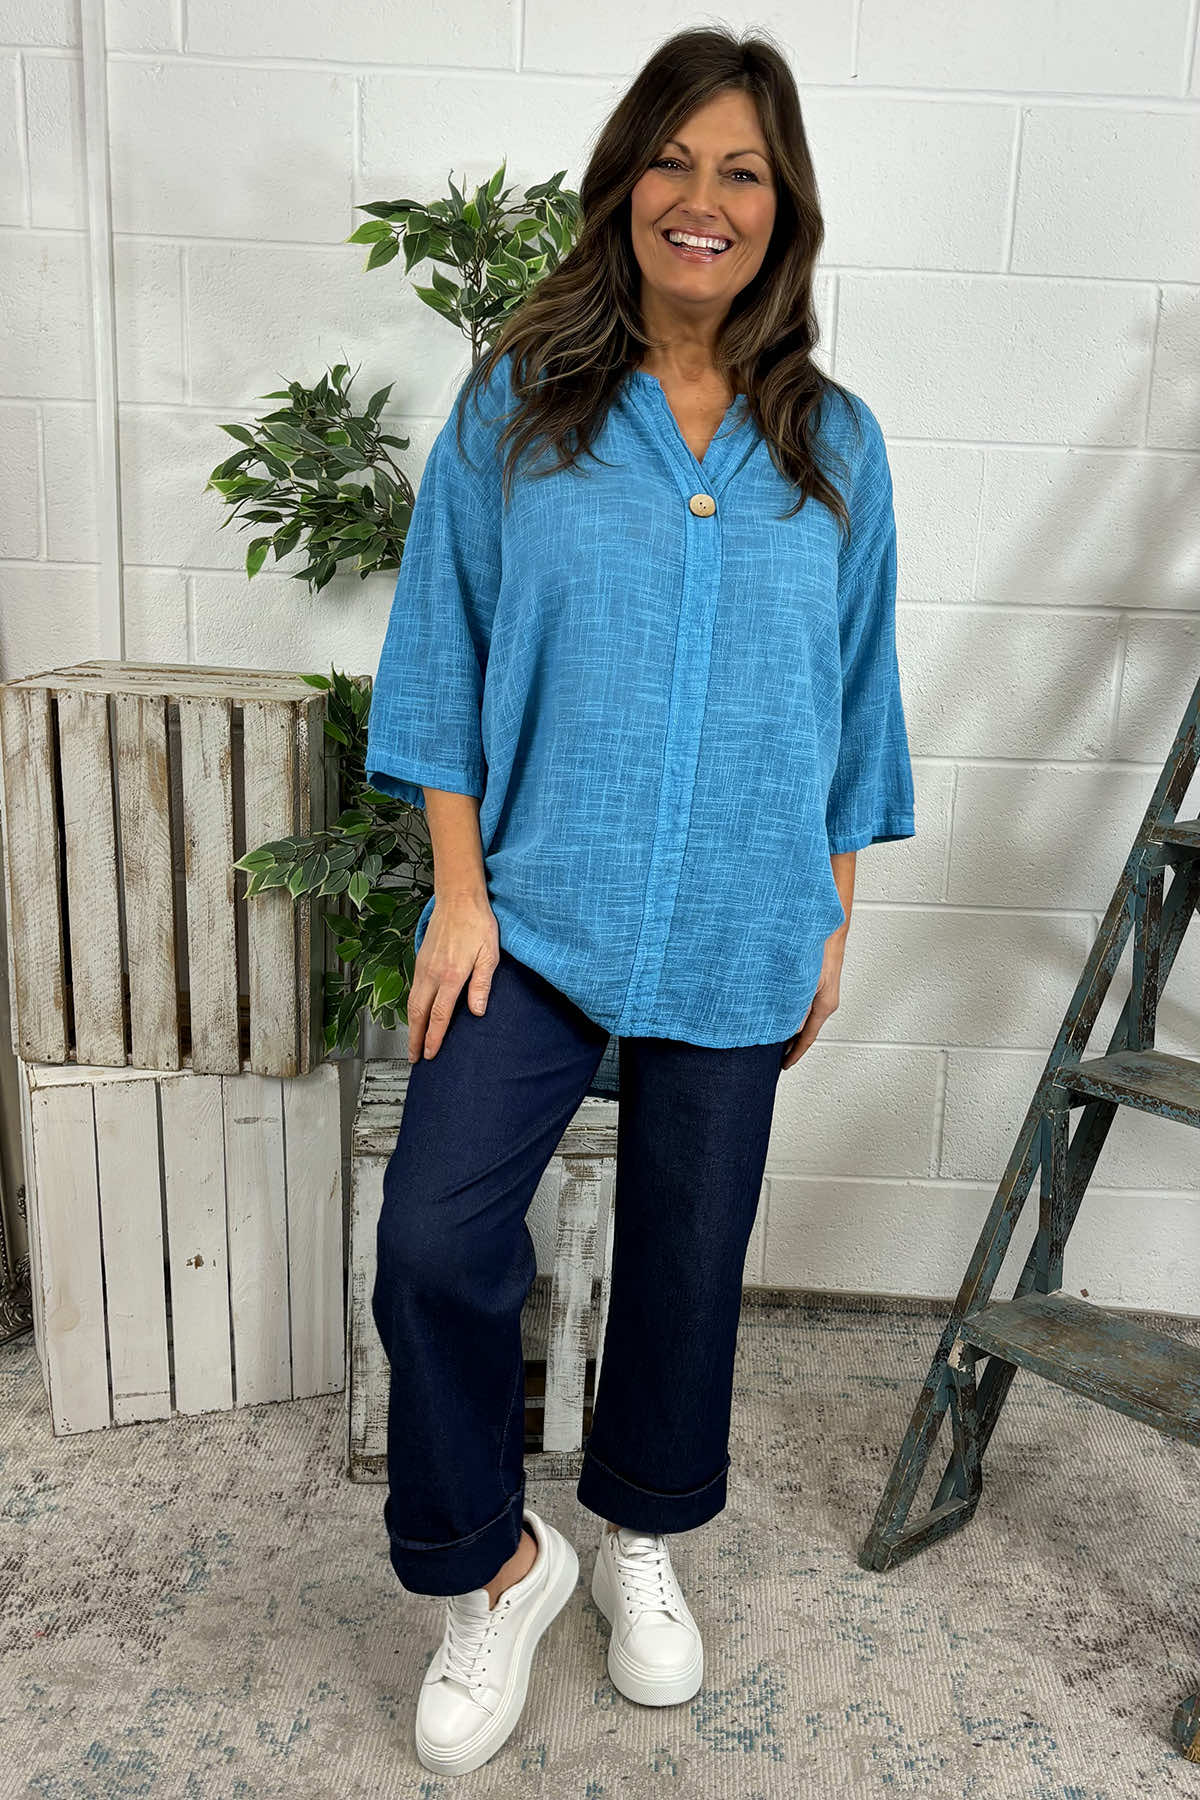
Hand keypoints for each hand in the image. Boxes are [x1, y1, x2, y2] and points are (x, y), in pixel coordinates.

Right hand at [407, 892, 499, 1062]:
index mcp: (452, 976)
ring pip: (412, 1003)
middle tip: (415, 1056)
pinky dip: (411, 1008)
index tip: (431, 1053)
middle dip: (416, 1038)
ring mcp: (423, 966)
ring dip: (411, 1025)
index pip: (440, 1015)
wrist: (458, 899)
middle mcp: (433, 974)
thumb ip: (482, 985)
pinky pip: (413, 990)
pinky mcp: (420, 959)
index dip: (435, 1038)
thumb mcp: (489, 955)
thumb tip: (477, 1011)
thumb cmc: (477, 924)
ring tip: (413, 1042)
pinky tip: (416, 1014)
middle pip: (419, 1014)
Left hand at [780, 932, 845, 1070]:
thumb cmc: (818, 947)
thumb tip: (787, 1027)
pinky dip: (790, 1011)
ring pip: (802, 1016)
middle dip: (789, 1043)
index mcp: (824, 1005)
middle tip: (771, 1055)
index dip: (794, 1053)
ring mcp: (821, 992)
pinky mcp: (817, 983)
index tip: (783, 1065)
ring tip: (771, 1035)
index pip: (807, 1038)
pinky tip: (777, 1010)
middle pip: (805, 1030)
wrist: (826, 924)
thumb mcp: (804, 981)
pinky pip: (802, 1004)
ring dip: (788, 1026)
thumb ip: (795, 1005)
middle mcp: (825, 1001)